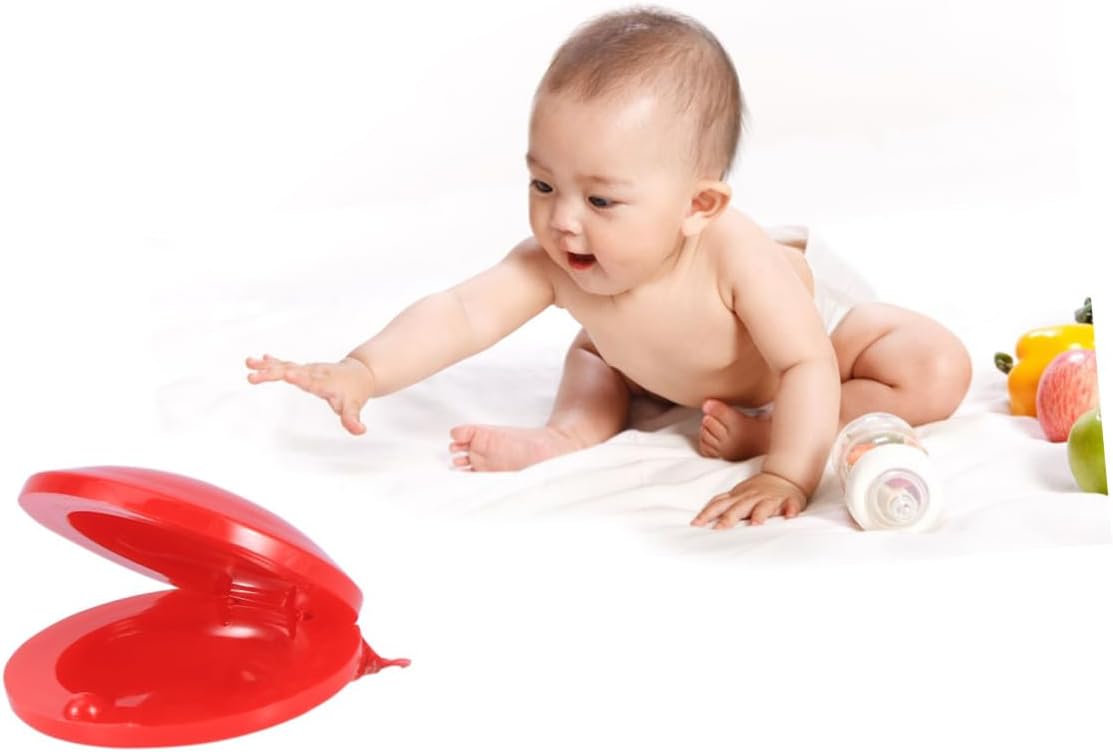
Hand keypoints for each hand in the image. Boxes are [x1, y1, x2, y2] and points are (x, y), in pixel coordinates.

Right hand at [245, 354, 373, 434]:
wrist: (360, 373)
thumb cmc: (355, 391)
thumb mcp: (354, 406)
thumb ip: (353, 419)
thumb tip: (360, 431)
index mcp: (324, 383)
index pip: (310, 381)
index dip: (299, 378)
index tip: (287, 373)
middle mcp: (313, 373)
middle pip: (291, 371)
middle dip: (272, 372)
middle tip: (253, 375)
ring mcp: (307, 369)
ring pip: (285, 365)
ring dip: (266, 365)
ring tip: (248, 363)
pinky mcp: (303, 369)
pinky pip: (285, 363)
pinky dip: (272, 362)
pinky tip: (258, 359)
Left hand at [690, 472, 806, 528]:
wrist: (784, 476)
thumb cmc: (757, 490)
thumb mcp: (736, 494)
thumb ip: (721, 504)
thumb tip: (698, 519)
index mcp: (738, 497)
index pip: (719, 505)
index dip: (707, 514)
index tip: (695, 524)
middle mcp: (752, 498)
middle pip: (739, 508)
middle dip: (729, 518)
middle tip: (719, 529)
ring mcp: (770, 499)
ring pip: (764, 507)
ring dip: (760, 514)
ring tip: (756, 524)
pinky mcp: (788, 501)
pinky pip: (790, 505)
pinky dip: (791, 509)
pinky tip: (790, 516)